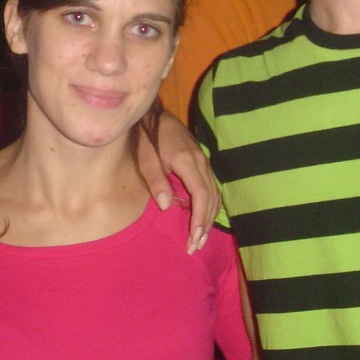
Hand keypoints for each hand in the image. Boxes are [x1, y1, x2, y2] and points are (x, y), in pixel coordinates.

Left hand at [137, 111, 219, 253]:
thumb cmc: (145, 136)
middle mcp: (201, 161)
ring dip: (209, 217)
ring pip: (215, 193)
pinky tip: (202, 218)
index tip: (194, 238)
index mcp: (187, 160)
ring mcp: (203, 160)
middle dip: (205, 224)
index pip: (201, 194)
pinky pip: (212, 187)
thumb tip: (165, 206)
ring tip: (200, 238)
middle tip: (195, 246)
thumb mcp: (144, 157)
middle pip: (211, 198)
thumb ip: (155, 179)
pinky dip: (210, 205)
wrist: (153, 113)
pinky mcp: (201, 160)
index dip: (200, 218)